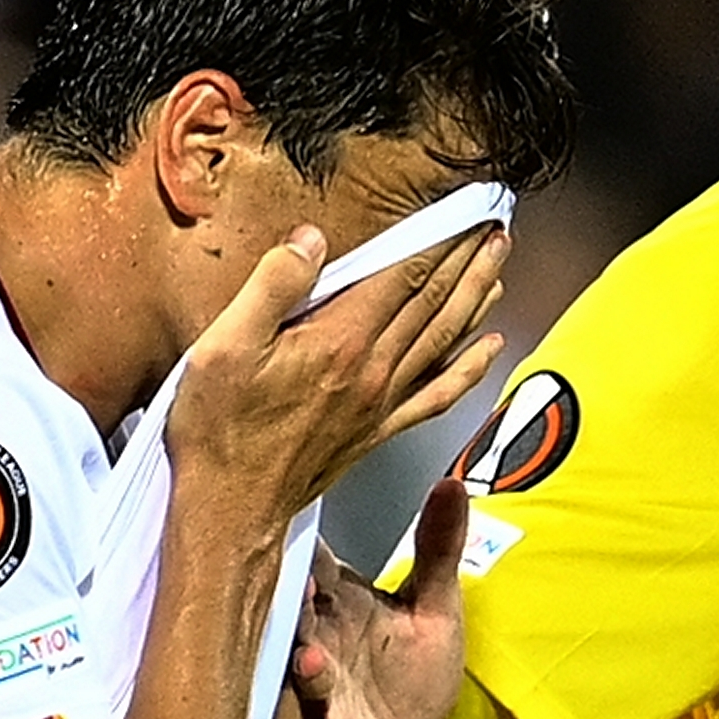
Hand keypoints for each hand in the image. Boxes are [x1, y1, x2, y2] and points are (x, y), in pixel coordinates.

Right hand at [168, 222, 508, 533]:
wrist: (230, 508)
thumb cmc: (220, 432)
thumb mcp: (223, 346)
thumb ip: (272, 286)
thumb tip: (311, 240)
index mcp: (338, 342)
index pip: (404, 275)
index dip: (440, 239)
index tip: (464, 211)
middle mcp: (371, 371)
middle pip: (434, 302)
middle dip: (469, 260)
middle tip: (496, 227)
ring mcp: (380, 403)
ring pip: (444, 340)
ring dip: (476, 300)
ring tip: (499, 267)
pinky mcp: (378, 431)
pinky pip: (438, 395)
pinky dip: (469, 368)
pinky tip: (488, 349)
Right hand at [294, 473, 475, 718]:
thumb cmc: (410, 676)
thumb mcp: (436, 608)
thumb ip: (439, 549)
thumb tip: (453, 482)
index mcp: (339, 603)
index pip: (315, 563)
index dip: (305, 544)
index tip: (289, 515)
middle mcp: (318, 643)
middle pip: (299, 617)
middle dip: (294, 605)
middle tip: (297, 587)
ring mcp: (319, 695)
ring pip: (303, 679)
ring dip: (306, 674)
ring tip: (312, 665)